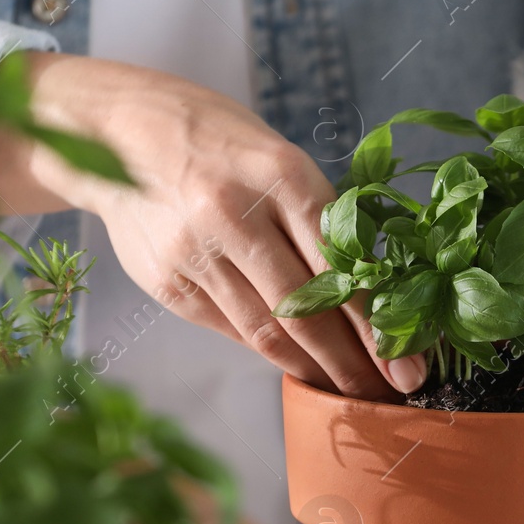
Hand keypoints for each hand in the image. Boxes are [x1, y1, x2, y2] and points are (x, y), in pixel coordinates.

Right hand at [0, 53, 426, 399]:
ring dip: (313, 368)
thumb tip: (369, 294)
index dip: (378, 326)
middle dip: (353, 362)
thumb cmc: (218, 143)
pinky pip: (230, 327)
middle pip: (307, 310)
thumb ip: (318, 218)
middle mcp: (237, 214)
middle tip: (388, 394)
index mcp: (282, 175)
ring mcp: (196, 251)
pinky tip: (296, 365)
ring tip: (348, 390)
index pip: (344, 266)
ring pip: (267, 330)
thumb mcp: (278, 158)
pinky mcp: (168, 281)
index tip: (408, 364)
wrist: (115, 129)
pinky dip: (267, 351)